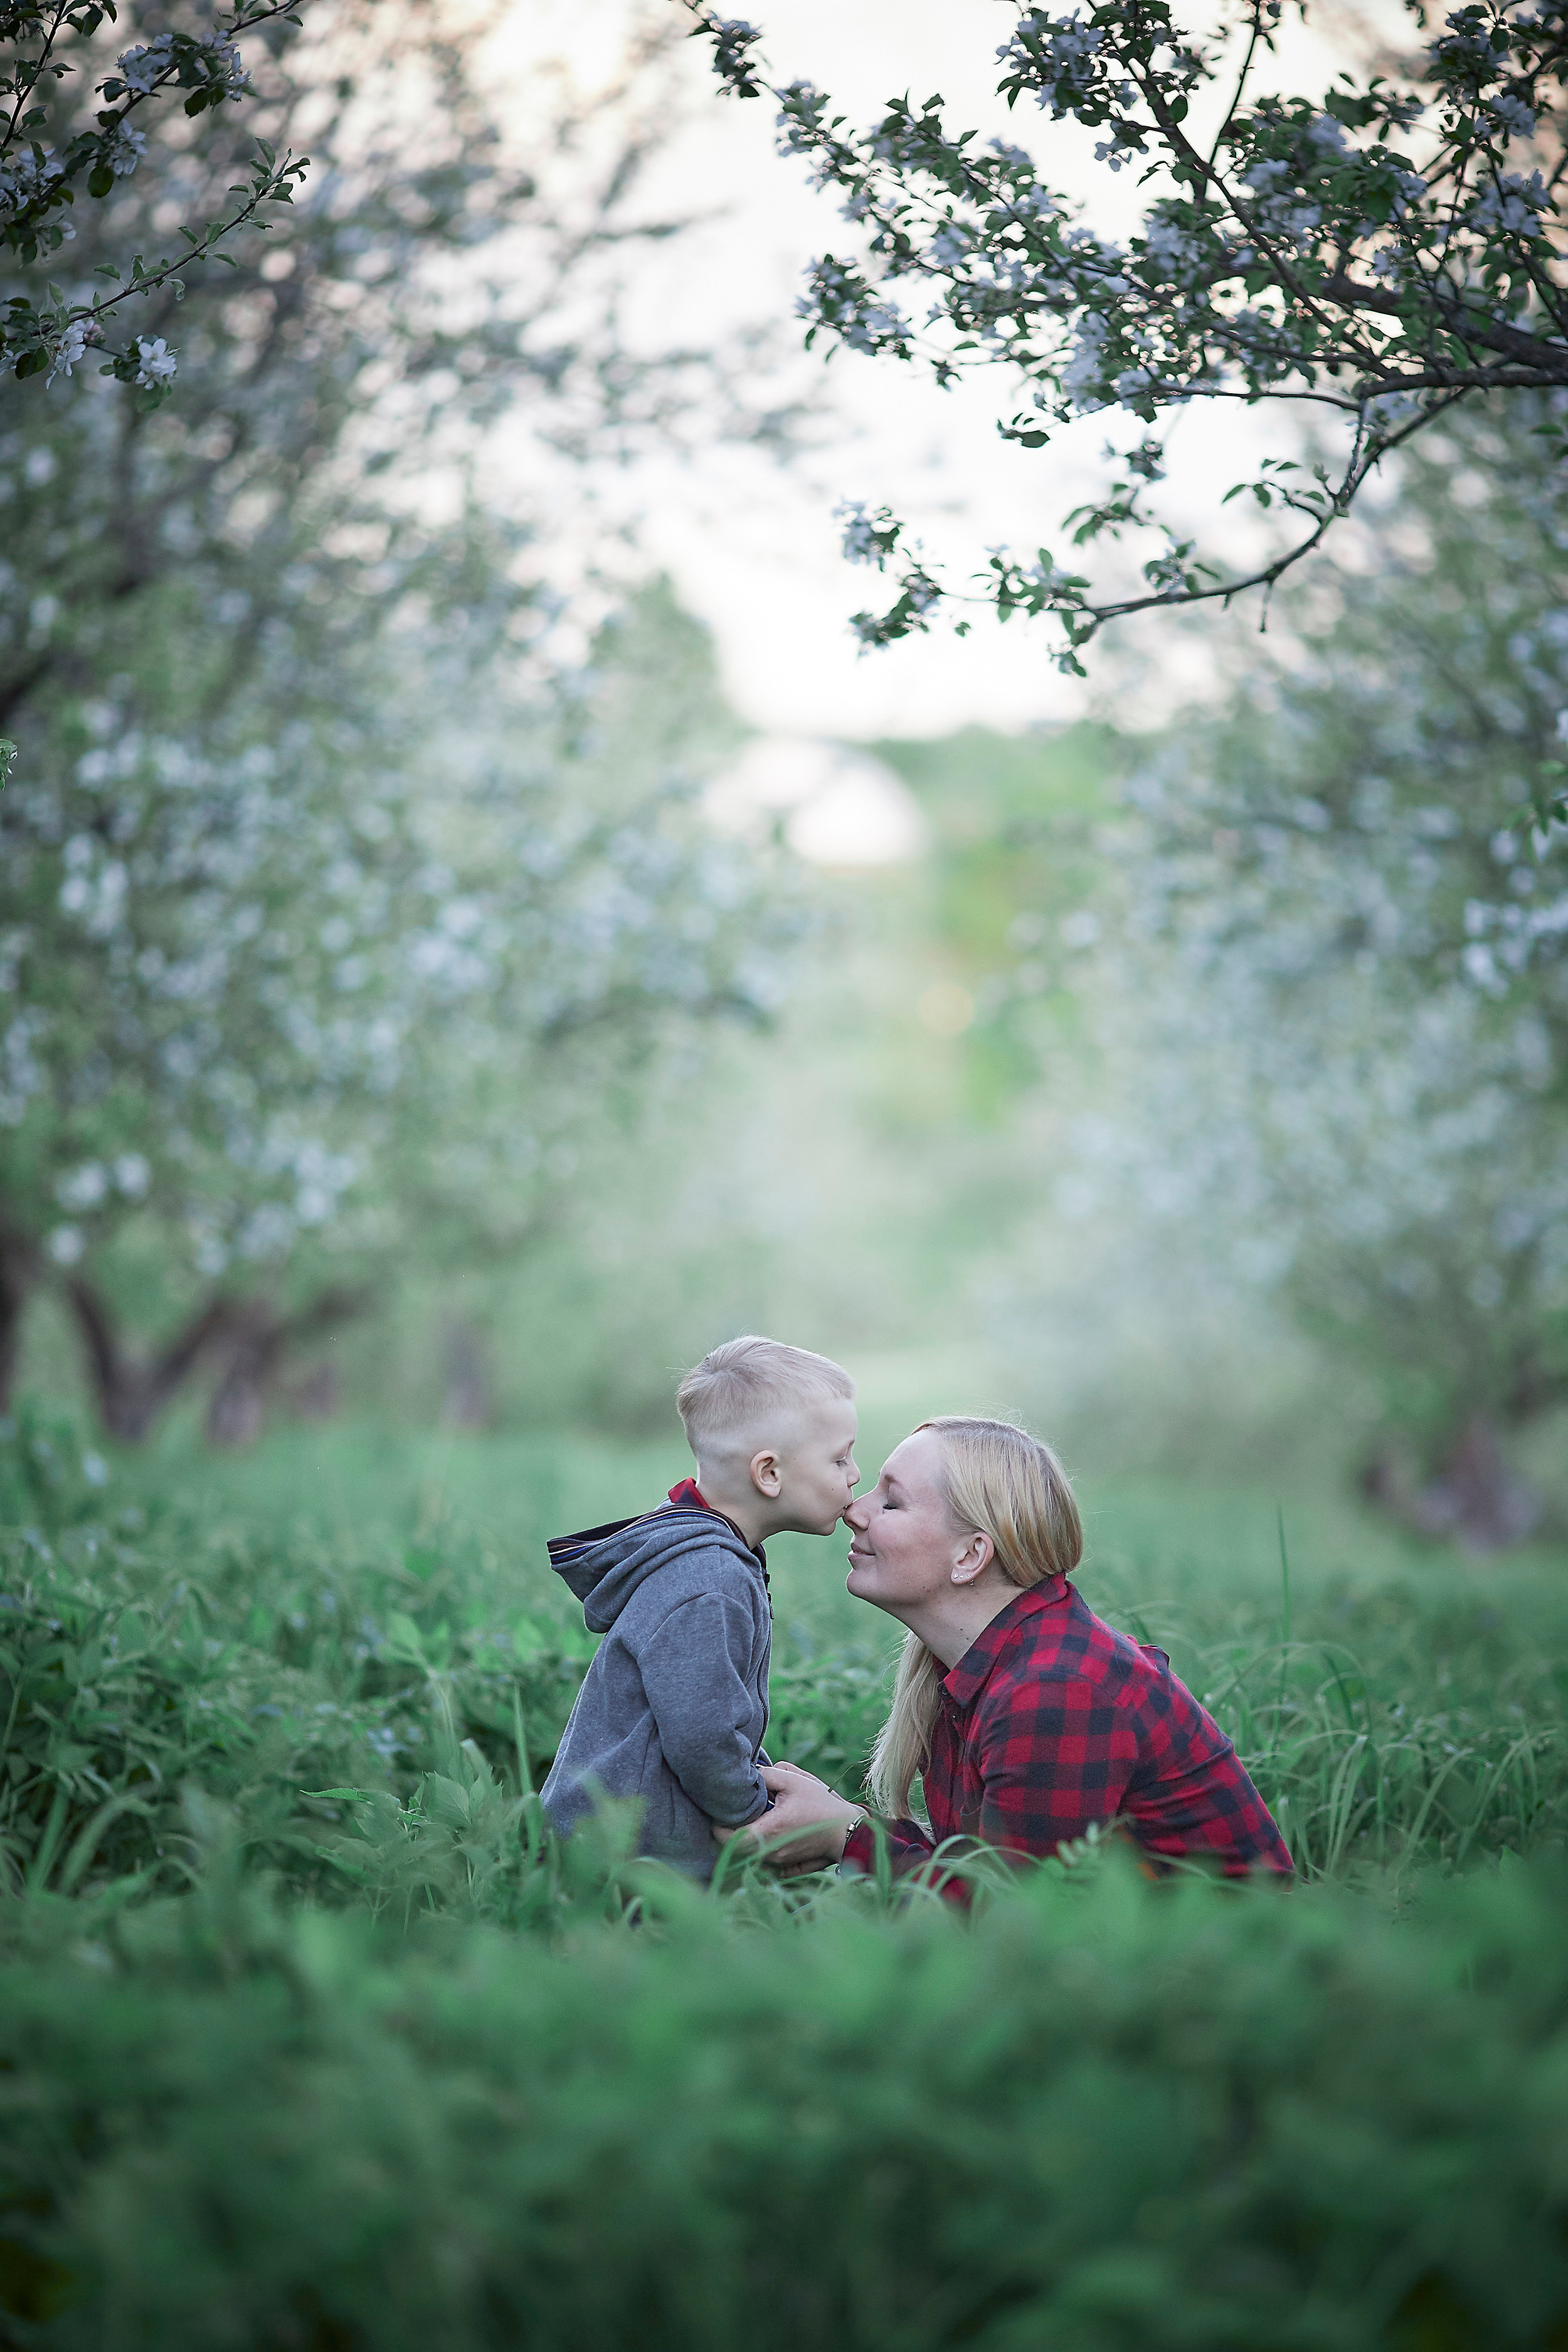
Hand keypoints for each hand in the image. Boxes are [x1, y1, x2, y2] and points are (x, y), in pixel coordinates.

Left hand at [721, 1761, 863, 1873]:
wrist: (846, 1831)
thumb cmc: (821, 1805)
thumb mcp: (795, 1781)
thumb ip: (768, 1774)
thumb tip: (750, 1774)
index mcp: (768, 1831)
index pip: (728, 1837)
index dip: (718, 1826)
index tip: (718, 1812)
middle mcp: (769, 1852)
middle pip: (733, 1849)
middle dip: (727, 1833)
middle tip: (729, 1814)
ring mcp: (776, 1862)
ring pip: (747, 1855)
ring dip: (743, 1840)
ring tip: (750, 1820)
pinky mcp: (785, 1867)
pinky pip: (762, 1861)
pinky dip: (757, 1849)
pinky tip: (764, 1833)